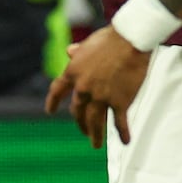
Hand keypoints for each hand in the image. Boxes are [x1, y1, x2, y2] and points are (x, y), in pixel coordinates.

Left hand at [44, 26, 149, 148]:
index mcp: (73, 72)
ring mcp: (100, 97)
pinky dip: (123, 133)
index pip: (57, 90)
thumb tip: (69, 51)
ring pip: (94, 122)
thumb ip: (79, 51)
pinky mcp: (119, 102)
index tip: (50, 111)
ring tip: (95, 144)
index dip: (53, 102)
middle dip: (80, 123)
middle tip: (84, 130)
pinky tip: (126, 141)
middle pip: (78, 111)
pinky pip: (119, 123)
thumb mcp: (90, 43)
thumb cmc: (112, 37)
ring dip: (95, 135)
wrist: (131, 39)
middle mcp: (83, 88)